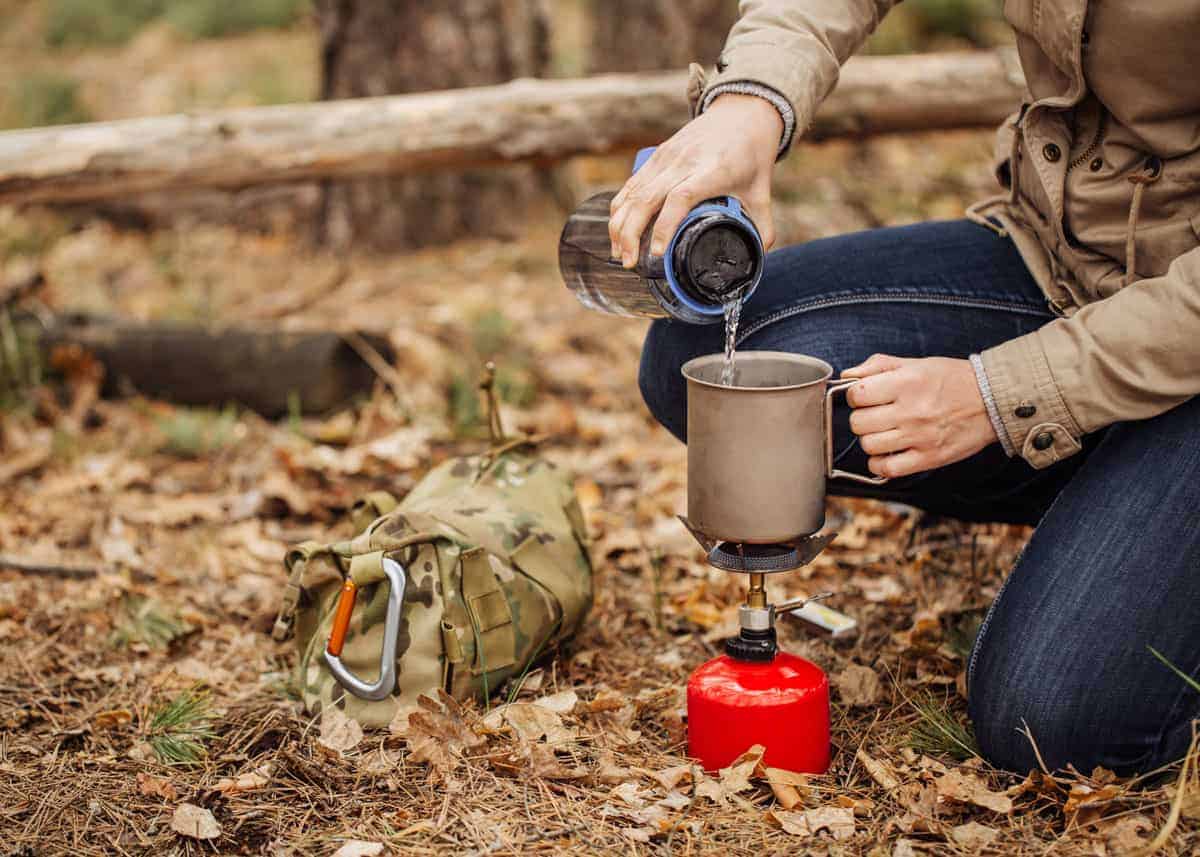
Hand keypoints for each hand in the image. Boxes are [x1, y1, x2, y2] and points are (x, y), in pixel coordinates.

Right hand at [608, 93, 781, 266]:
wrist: (742, 112)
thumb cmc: (752, 154)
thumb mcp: (762, 191)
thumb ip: (761, 226)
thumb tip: (758, 257)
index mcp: (711, 171)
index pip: (680, 198)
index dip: (665, 226)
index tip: (657, 253)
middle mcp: (683, 163)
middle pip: (646, 198)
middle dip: (630, 234)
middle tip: (628, 262)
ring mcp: (665, 158)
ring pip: (632, 192)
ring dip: (620, 225)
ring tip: (618, 253)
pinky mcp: (656, 156)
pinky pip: (631, 185)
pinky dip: (619, 209)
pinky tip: (617, 230)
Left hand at [842, 354, 998, 477]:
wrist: (994, 400)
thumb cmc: (953, 380)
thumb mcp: (917, 363)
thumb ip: (879, 366)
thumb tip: (847, 376)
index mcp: (906, 383)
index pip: (856, 395)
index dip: (855, 396)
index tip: (864, 397)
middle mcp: (911, 411)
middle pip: (858, 423)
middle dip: (862, 418)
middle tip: (876, 415)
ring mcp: (919, 437)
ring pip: (869, 446)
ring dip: (871, 440)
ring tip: (885, 432)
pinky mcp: (929, 458)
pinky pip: (887, 468)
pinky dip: (880, 464)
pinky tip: (888, 452)